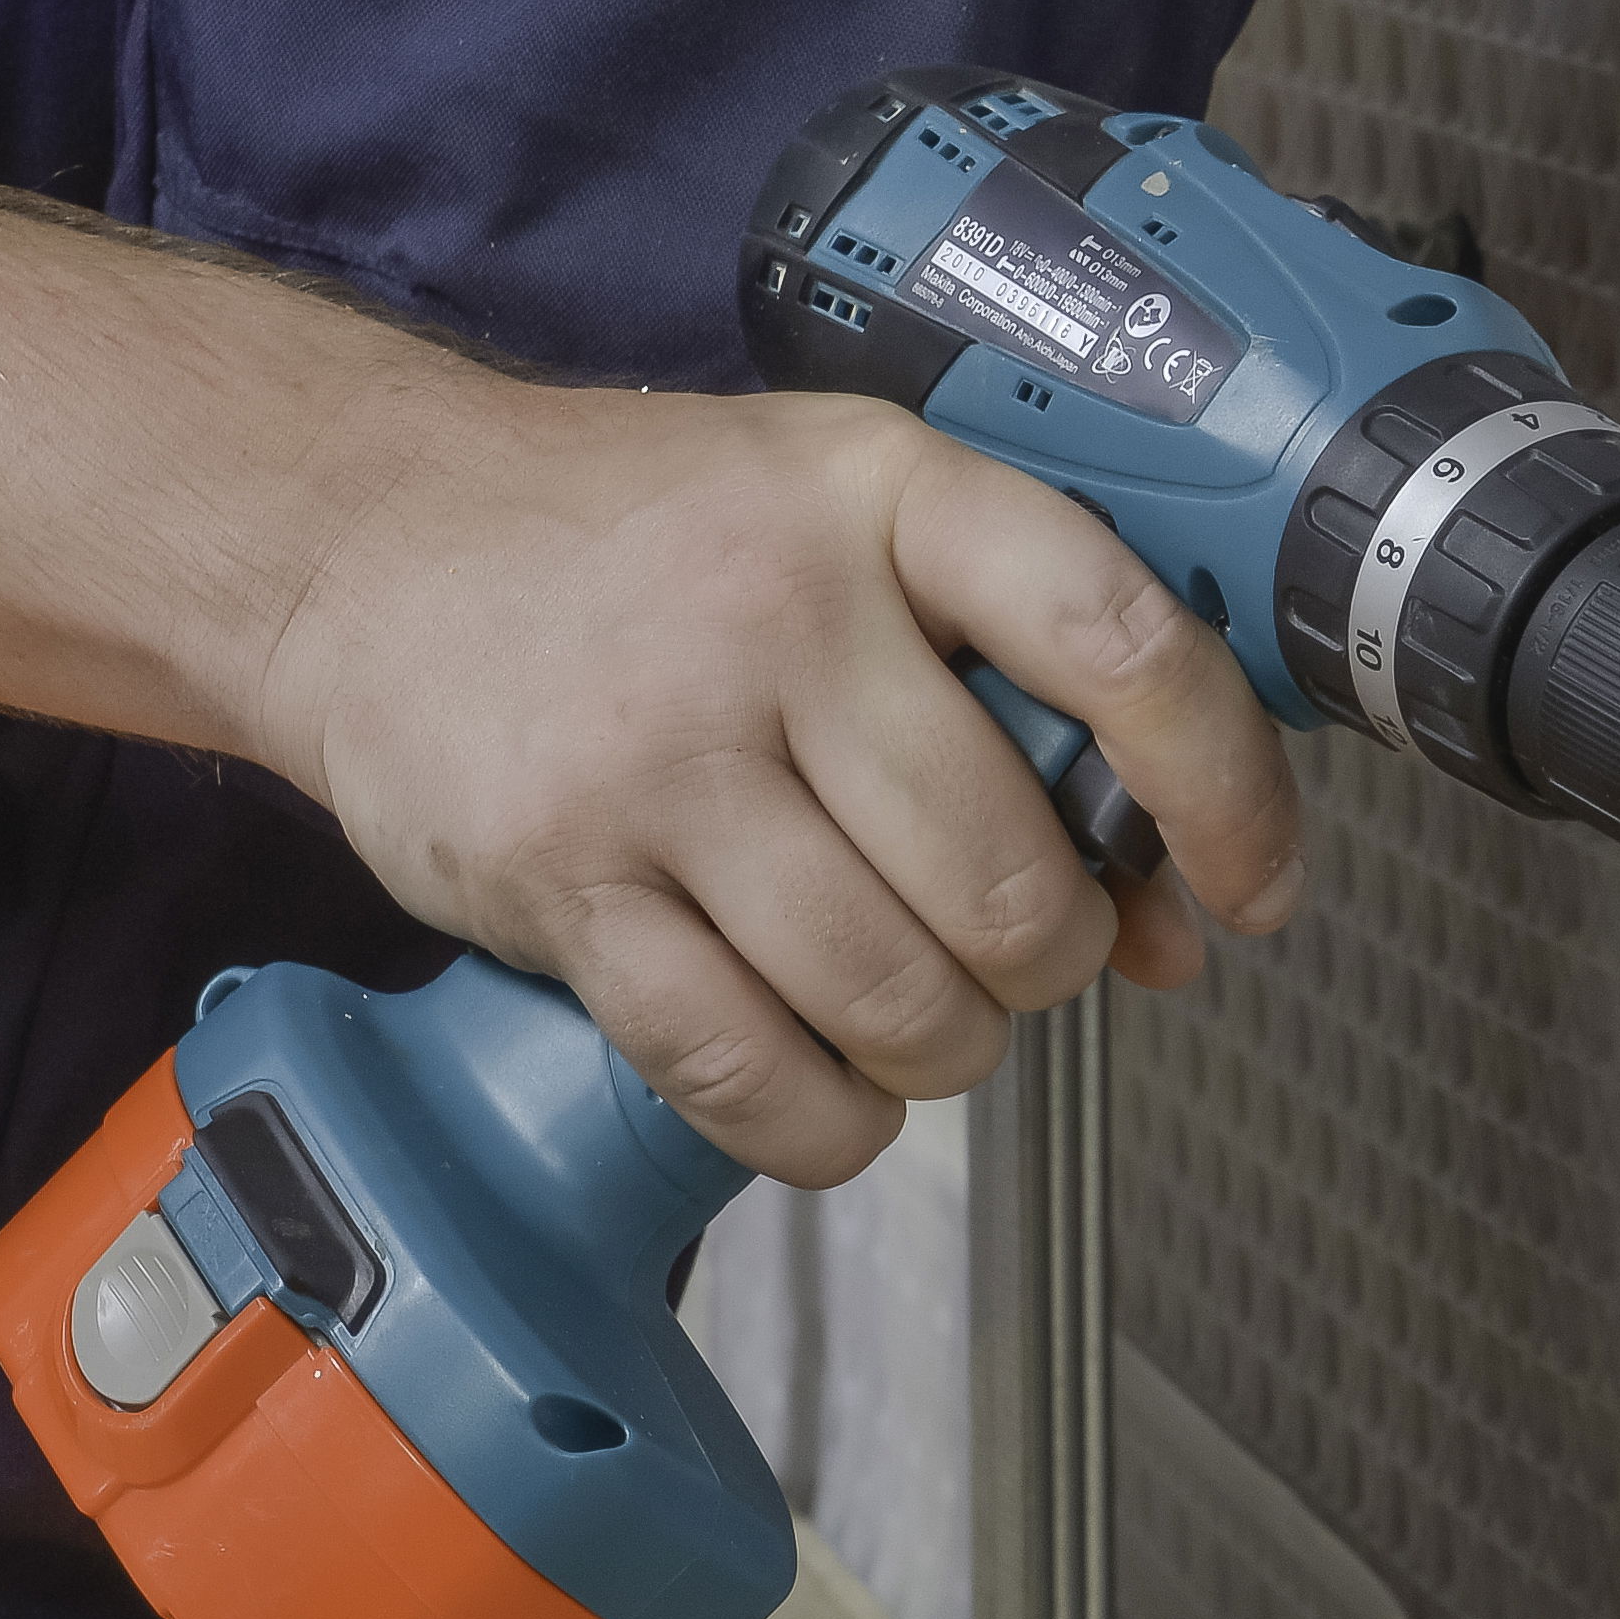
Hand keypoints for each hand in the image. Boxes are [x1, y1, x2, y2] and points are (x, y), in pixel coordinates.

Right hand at [248, 375, 1306, 1186]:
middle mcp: (775, 617)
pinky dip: (825, 1121)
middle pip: (1008, 882)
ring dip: (946, 1048)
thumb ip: (1020, 687)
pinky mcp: (560, 883)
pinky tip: (829, 1081)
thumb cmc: (640, 544)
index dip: (1223, 792)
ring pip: (893, 995)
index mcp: (884, 497)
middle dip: (1050, 962)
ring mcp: (657, 757)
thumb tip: (1183, 917)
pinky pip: (748, 1072)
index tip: (1254, 888)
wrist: (365, 539)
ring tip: (919, 1007)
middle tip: (1016, 948)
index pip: (1118, 640)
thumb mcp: (845, 524)